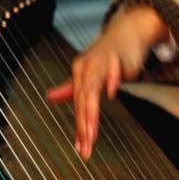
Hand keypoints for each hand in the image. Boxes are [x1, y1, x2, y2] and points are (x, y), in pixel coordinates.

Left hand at [47, 6, 168, 159]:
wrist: (128, 31)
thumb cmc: (108, 54)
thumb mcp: (89, 72)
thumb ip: (72, 87)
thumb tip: (49, 97)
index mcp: (80, 74)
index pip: (78, 106)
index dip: (80, 128)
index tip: (81, 148)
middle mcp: (88, 69)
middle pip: (83, 101)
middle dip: (84, 126)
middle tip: (85, 146)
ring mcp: (103, 62)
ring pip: (94, 89)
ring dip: (91, 112)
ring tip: (91, 132)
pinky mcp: (119, 58)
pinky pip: (115, 69)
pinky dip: (112, 79)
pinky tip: (112, 92)